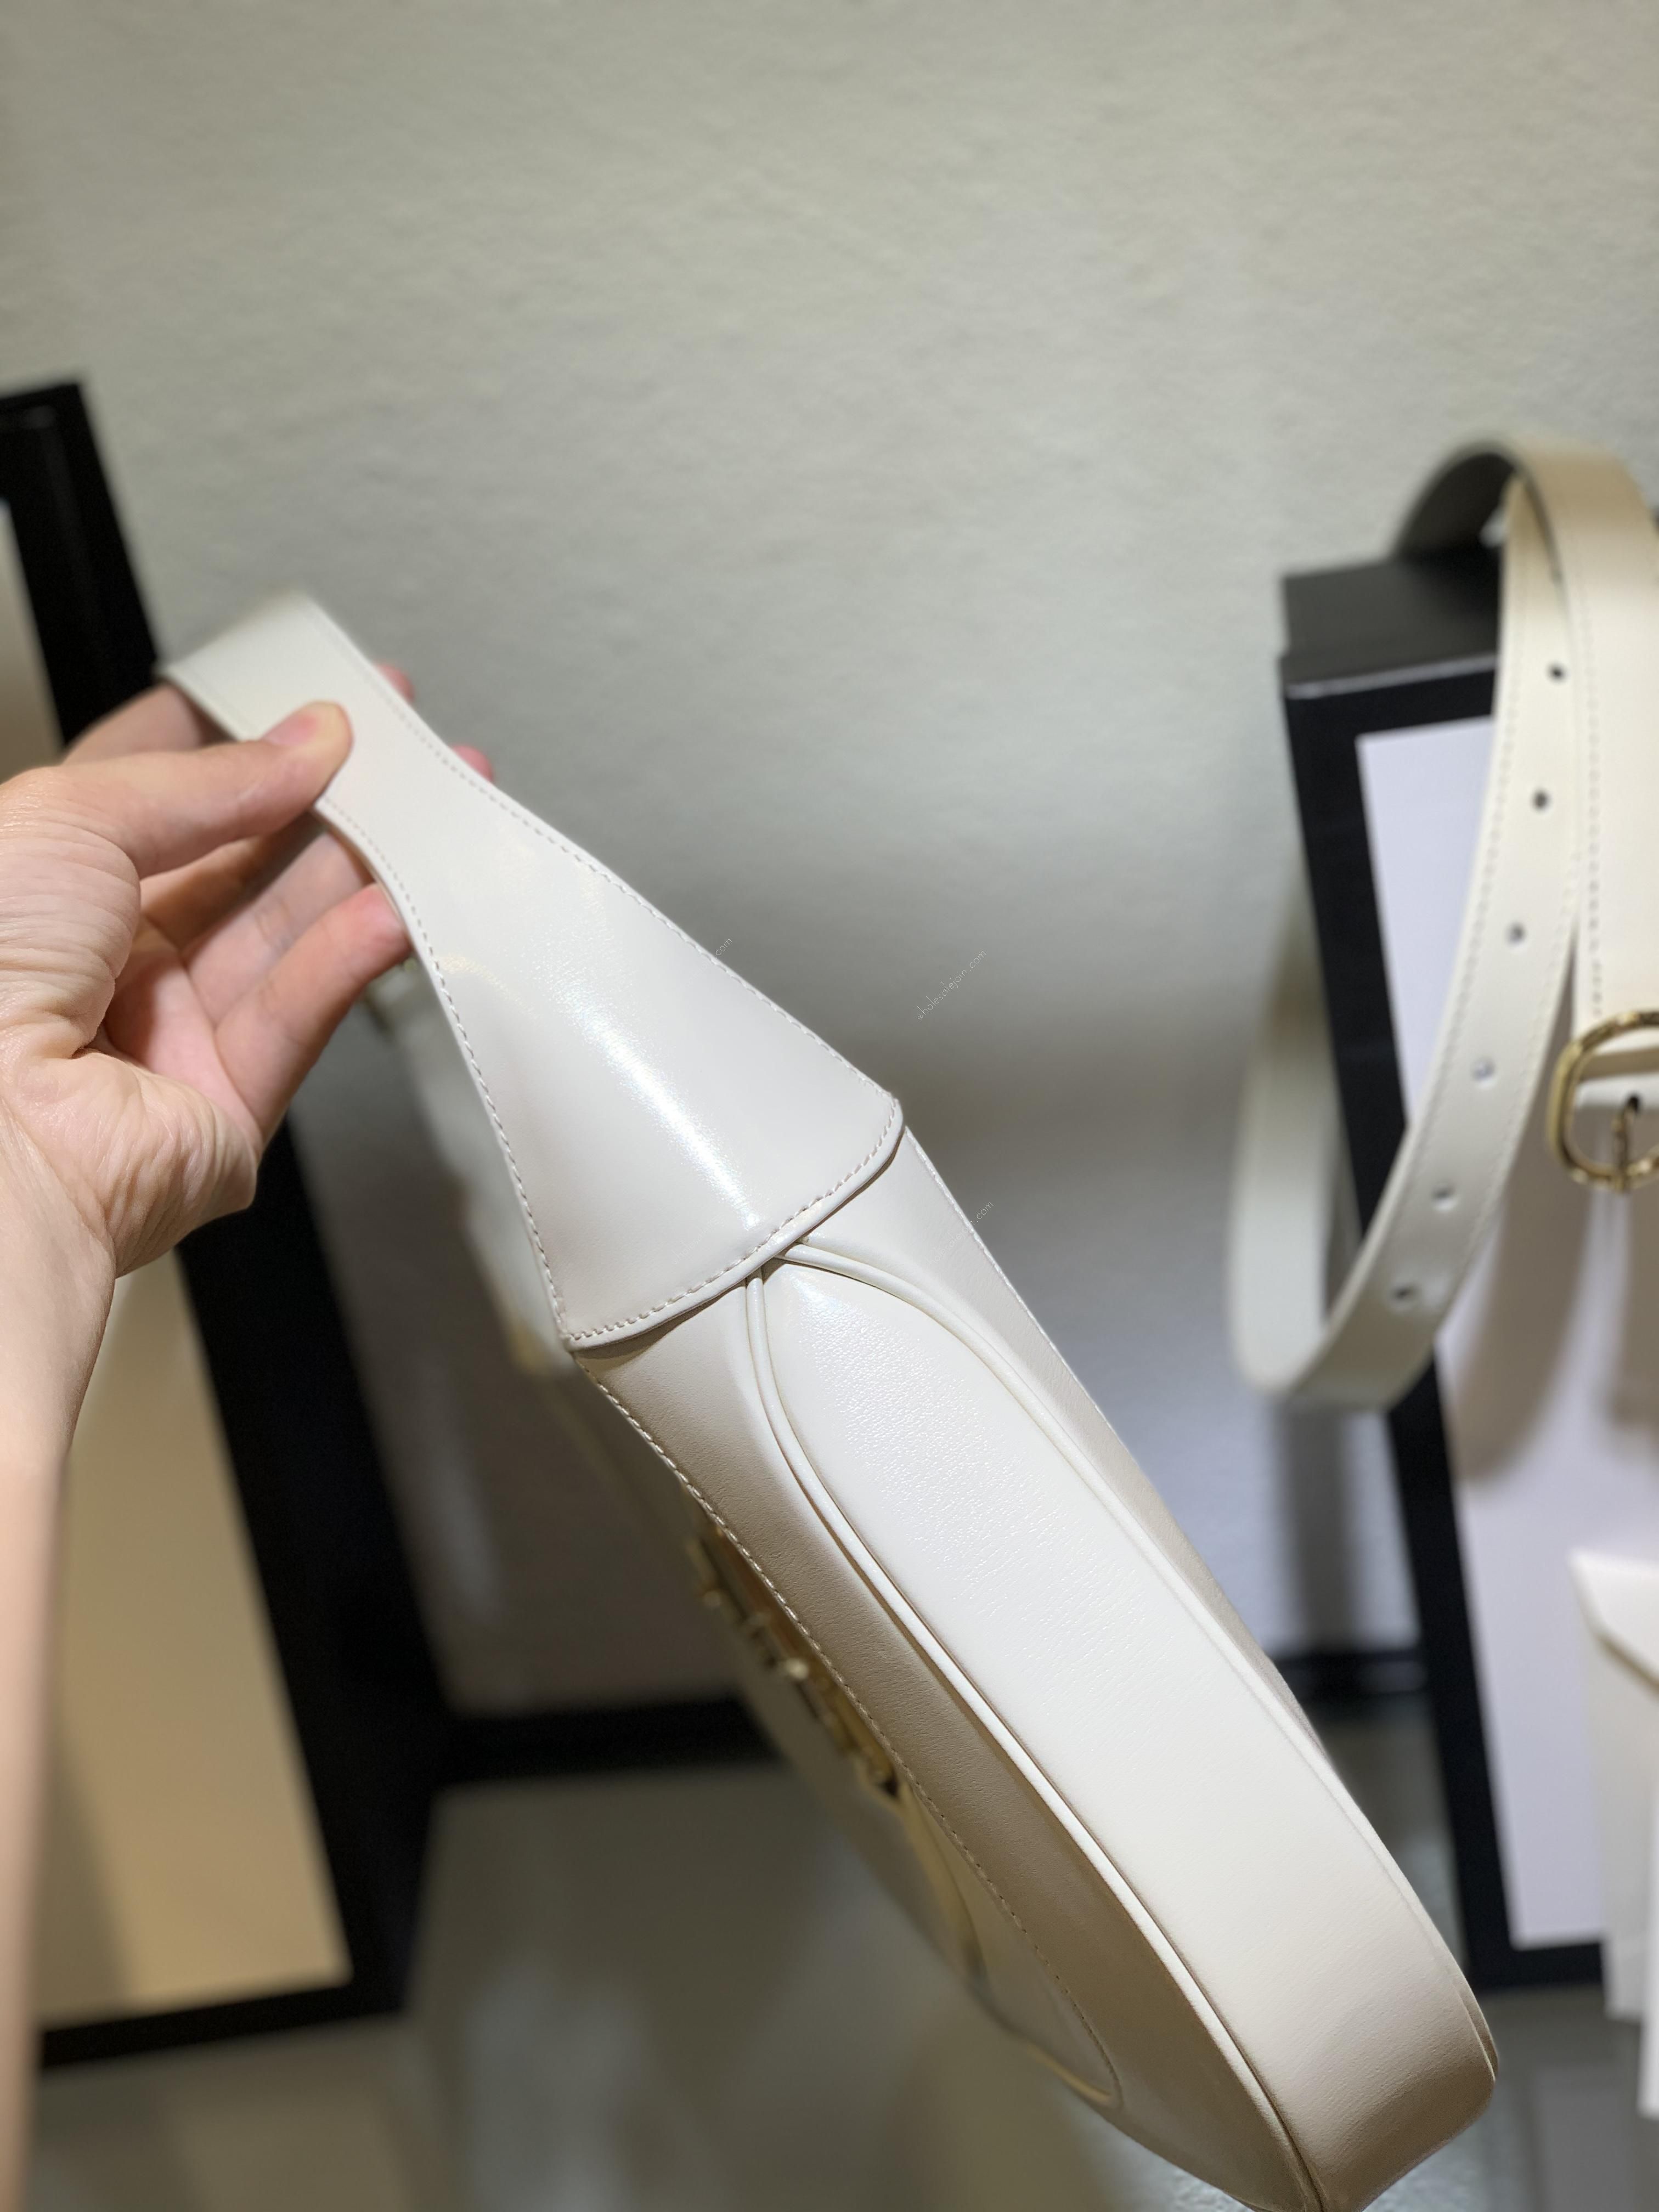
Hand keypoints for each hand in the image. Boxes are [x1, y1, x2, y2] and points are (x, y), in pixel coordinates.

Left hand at [0, 677, 474, 1434]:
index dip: (238, 742)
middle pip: (236, 864)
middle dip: (323, 804)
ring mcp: (160, 1034)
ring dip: (359, 874)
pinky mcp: (219, 1108)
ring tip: (429, 820)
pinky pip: (296, 1019)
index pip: (154, 791)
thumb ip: (208, 780)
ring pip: (280, 938)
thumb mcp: (72, 817)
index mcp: (41, 878)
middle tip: (400, 755)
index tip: (312, 705)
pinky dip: (350, 961)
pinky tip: (396, 909)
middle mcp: (98, 956)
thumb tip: (304, 739)